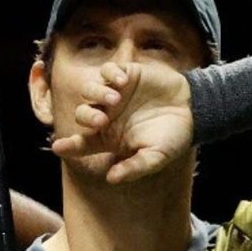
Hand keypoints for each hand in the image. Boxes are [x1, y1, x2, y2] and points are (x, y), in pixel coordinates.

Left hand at [50, 61, 193, 183]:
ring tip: (116, 99)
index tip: (57, 147)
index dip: (68, 146)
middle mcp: (107, 116)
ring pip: (90, 90)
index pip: (82, 143)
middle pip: (82, 114)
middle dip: (87, 117)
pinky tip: (123, 82)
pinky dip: (110, 74)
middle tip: (103, 120)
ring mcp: (115, 94)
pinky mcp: (126, 75)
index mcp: (109, 138)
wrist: (194, 110)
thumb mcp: (156, 158)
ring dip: (97, 94)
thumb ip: (134, 168)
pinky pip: (108, 71)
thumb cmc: (172, 138)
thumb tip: (111, 179)